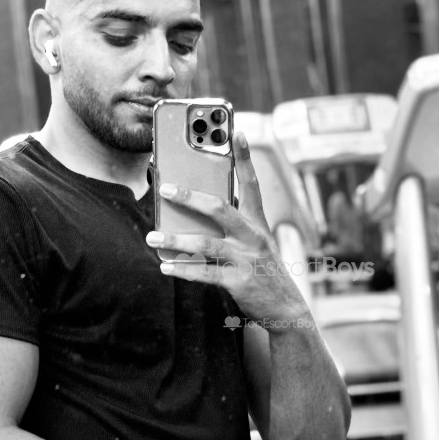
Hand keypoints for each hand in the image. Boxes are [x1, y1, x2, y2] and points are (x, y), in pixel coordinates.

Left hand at [145, 131, 312, 324]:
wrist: (286, 308)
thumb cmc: (264, 270)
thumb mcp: (255, 242)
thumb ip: (231, 225)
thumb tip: (193, 211)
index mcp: (257, 222)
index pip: (251, 184)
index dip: (245, 157)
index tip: (237, 131)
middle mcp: (253, 236)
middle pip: (219, 208)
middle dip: (190, 196)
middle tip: (165, 188)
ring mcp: (246, 258)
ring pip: (205, 243)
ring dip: (175, 240)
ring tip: (152, 238)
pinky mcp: (239, 281)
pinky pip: (205, 273)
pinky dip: (183, 270)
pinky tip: (166, 267)